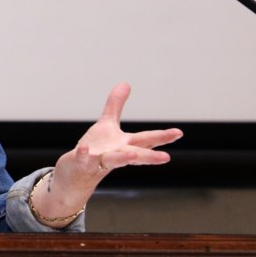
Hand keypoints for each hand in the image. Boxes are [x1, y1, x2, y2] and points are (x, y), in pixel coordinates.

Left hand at [30, 82, 181, 225]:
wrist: (77, 173)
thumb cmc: (97, 149)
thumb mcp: (107, 124)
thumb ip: (115, 105)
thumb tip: (126, 83)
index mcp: (124, 144)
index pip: (146, 140)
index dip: (162, 137)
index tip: (178, 133)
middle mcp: (116, 154)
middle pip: (135, 154)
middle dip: (150, 156)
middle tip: (166, 158)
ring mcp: (100, 160)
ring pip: (114, 160)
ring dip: (123, 158)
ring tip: (133, 156)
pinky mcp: (82, 163)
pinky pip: (83, 159)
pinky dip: (84, 155)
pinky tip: (84, 149)